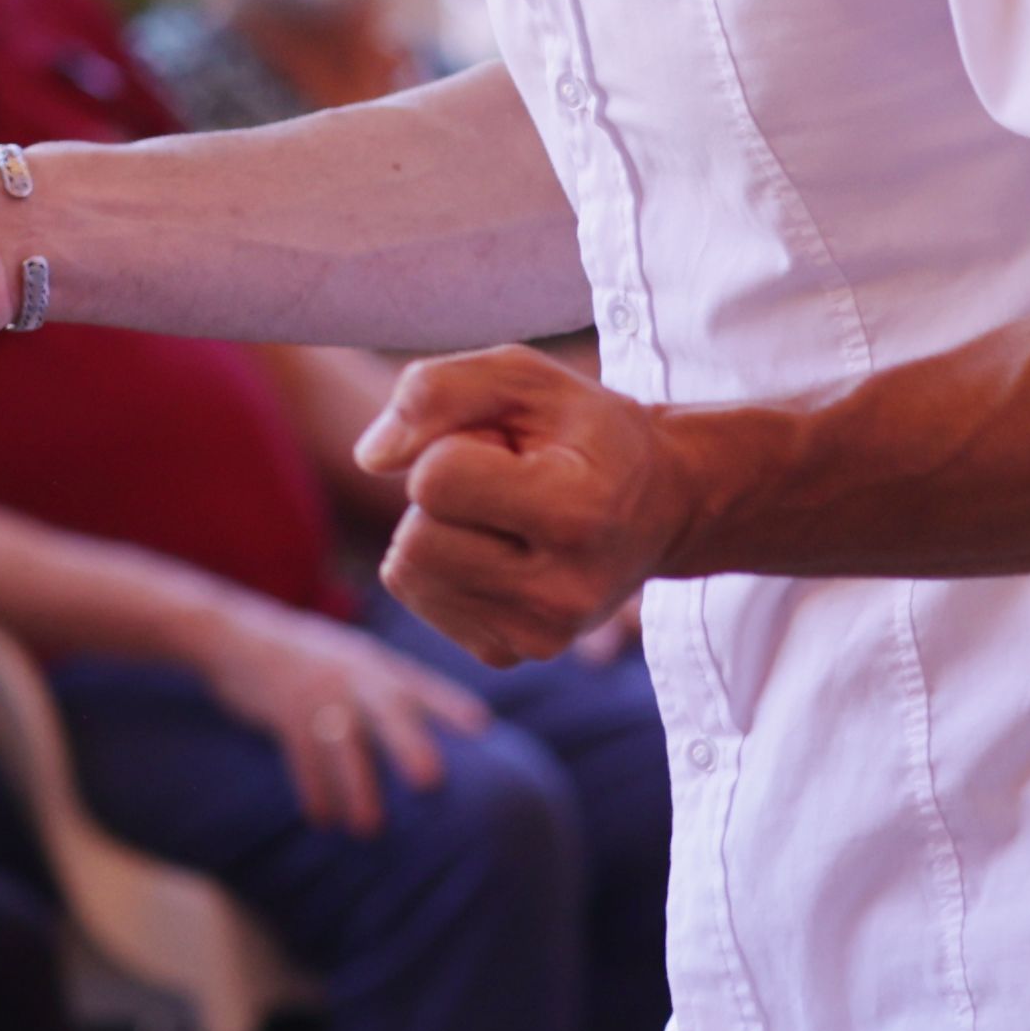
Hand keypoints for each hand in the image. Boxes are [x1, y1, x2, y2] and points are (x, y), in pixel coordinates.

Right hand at [170, 591, 486, 836]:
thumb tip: (433, 732)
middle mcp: (353, 675)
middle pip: (388, 710)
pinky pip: (301, 755)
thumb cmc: (309, 659)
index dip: (450, 705)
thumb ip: (386, 687)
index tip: (481, 728)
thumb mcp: (352, 658)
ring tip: (369, 829)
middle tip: (429, 782)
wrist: (238, 635)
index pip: (421, 684)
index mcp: (376, 664)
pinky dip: (313, 790)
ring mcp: (318, 691)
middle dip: (408, 745)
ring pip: (342, 743)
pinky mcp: (283, 709)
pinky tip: (322, 819)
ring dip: (356, 787)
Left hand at [355, 344, 711, 668]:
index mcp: (578, 514)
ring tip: (502, 511)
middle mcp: (564, 592)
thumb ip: (438, 390)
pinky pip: (419, 597)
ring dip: (437, 527)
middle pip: (415, 539)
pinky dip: (440, 563)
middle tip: (505, 479)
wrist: (660, 505)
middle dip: (439, 493)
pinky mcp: (512, 653)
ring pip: (407, 572)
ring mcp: (539, 635)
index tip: (511, 446)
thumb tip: (369, 458)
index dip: (452, 445)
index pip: (435, 481)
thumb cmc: (582, 432)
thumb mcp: (524, 377)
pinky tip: (498, 547)